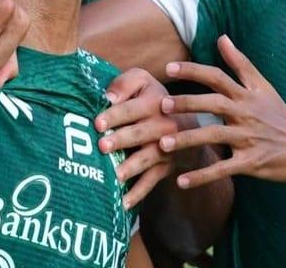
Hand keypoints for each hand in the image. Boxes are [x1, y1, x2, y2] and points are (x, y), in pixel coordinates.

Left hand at [94, 68, 177, 209]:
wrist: (188, 124)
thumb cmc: (152, 98)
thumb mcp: (143, 82)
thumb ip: (125, 83)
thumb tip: (108, 97)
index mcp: (156, 101)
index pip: (133, 108)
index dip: (116, 115)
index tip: (98, 123)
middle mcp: (164, 125)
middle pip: (141, 133)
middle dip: (122, 139)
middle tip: (102, 146)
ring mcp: (167, 148)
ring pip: (148, 158)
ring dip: (131, 166)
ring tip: (115, 174)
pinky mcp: (166, 166)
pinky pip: (152, 181)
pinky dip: (138, 193)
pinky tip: (123, 203)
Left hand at [158, 35, 285, 188]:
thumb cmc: (281, 115)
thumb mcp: (263, 86)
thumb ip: (240, 63)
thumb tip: (221, 37)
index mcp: (246, 95)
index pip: (217, 76)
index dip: (193, 71)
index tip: (168, 68)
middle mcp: (245, 113)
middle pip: (213, 104)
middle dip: (187, 103)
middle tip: (162, 105)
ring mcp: (248, 138)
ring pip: (215, 136)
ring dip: (188, 140)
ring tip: (163, 144)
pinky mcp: (251, 162)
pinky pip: (223, 169)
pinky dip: (202, 176)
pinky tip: (181, 181)